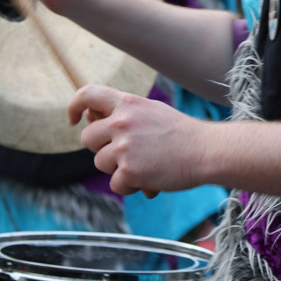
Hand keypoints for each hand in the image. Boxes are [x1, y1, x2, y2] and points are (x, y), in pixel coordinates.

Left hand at [68, 84, 205, 196]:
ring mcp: (124, 146)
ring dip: (117, 169)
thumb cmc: (180, 133)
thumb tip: (90, 118)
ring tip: (144, 166)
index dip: (74, 106)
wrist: (207, 151)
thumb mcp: (150, 111)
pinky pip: (115, 184)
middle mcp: (122, 121)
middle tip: (127, 152)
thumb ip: (122, 113)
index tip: (73, 120)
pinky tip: (150, 179)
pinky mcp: (129, 170)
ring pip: (100, 163)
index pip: (88, 94)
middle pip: (88, 138)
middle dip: (102, 148)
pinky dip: (130, 186)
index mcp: (127, 103)